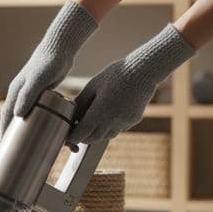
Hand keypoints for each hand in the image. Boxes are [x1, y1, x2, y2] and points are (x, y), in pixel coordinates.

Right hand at [0, 2, 96, 135]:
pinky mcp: (41, 92)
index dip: (4, 130)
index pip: (5, 115)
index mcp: (16, 91)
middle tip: (12, 147)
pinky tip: (41, 127)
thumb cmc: (48, 63)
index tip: (3, 144)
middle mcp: (20, 93)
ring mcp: (30, 93)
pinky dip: (35, 120)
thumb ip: (27, 96)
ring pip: (24, 114)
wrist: (59, 48)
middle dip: (11, 131)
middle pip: (12, 117)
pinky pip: (35, 110)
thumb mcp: (37, 80)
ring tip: (26, 141)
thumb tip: (17, 115)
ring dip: (23, 126)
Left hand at [67, 24, 195, 144]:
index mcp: (99, 112)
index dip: (72, 137)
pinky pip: (118, 129)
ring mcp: (124, 123)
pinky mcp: (133, 121)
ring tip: (94, 120)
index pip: (81, 134)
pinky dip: (111, 127)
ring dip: (97, 133)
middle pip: (92, 139)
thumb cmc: (115, 75)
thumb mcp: (92, 86)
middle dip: (83, 136)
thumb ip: (80, 103)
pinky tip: (111, 114)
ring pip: (105, 136)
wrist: (143, 72)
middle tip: (79, 129)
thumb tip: (70, 115)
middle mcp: (111, 122)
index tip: (68, 136)